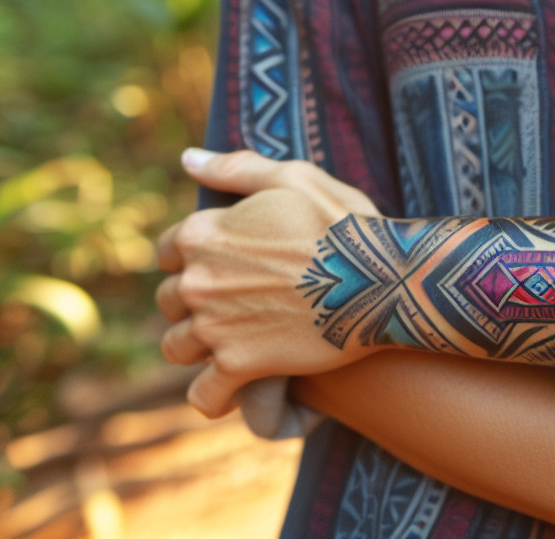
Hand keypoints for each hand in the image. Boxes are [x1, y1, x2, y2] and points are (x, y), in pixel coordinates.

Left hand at [157, 149, 382, 417]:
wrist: (385, 277)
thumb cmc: (346, 223)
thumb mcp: (296, 179)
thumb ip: (236, 168)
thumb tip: (188, 158)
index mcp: (204, 233)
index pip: (169, 252)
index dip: (195, 258)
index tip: (227, 266)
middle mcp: (198, 281)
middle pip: (170, 301)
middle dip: (196, 304)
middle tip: (239, 305)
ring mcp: (215, 326)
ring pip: (178, 347)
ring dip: (200, 348)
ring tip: (234, 344)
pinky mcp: (239, 365)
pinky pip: (204, 394)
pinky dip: (214, 395)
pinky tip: (232, 390)